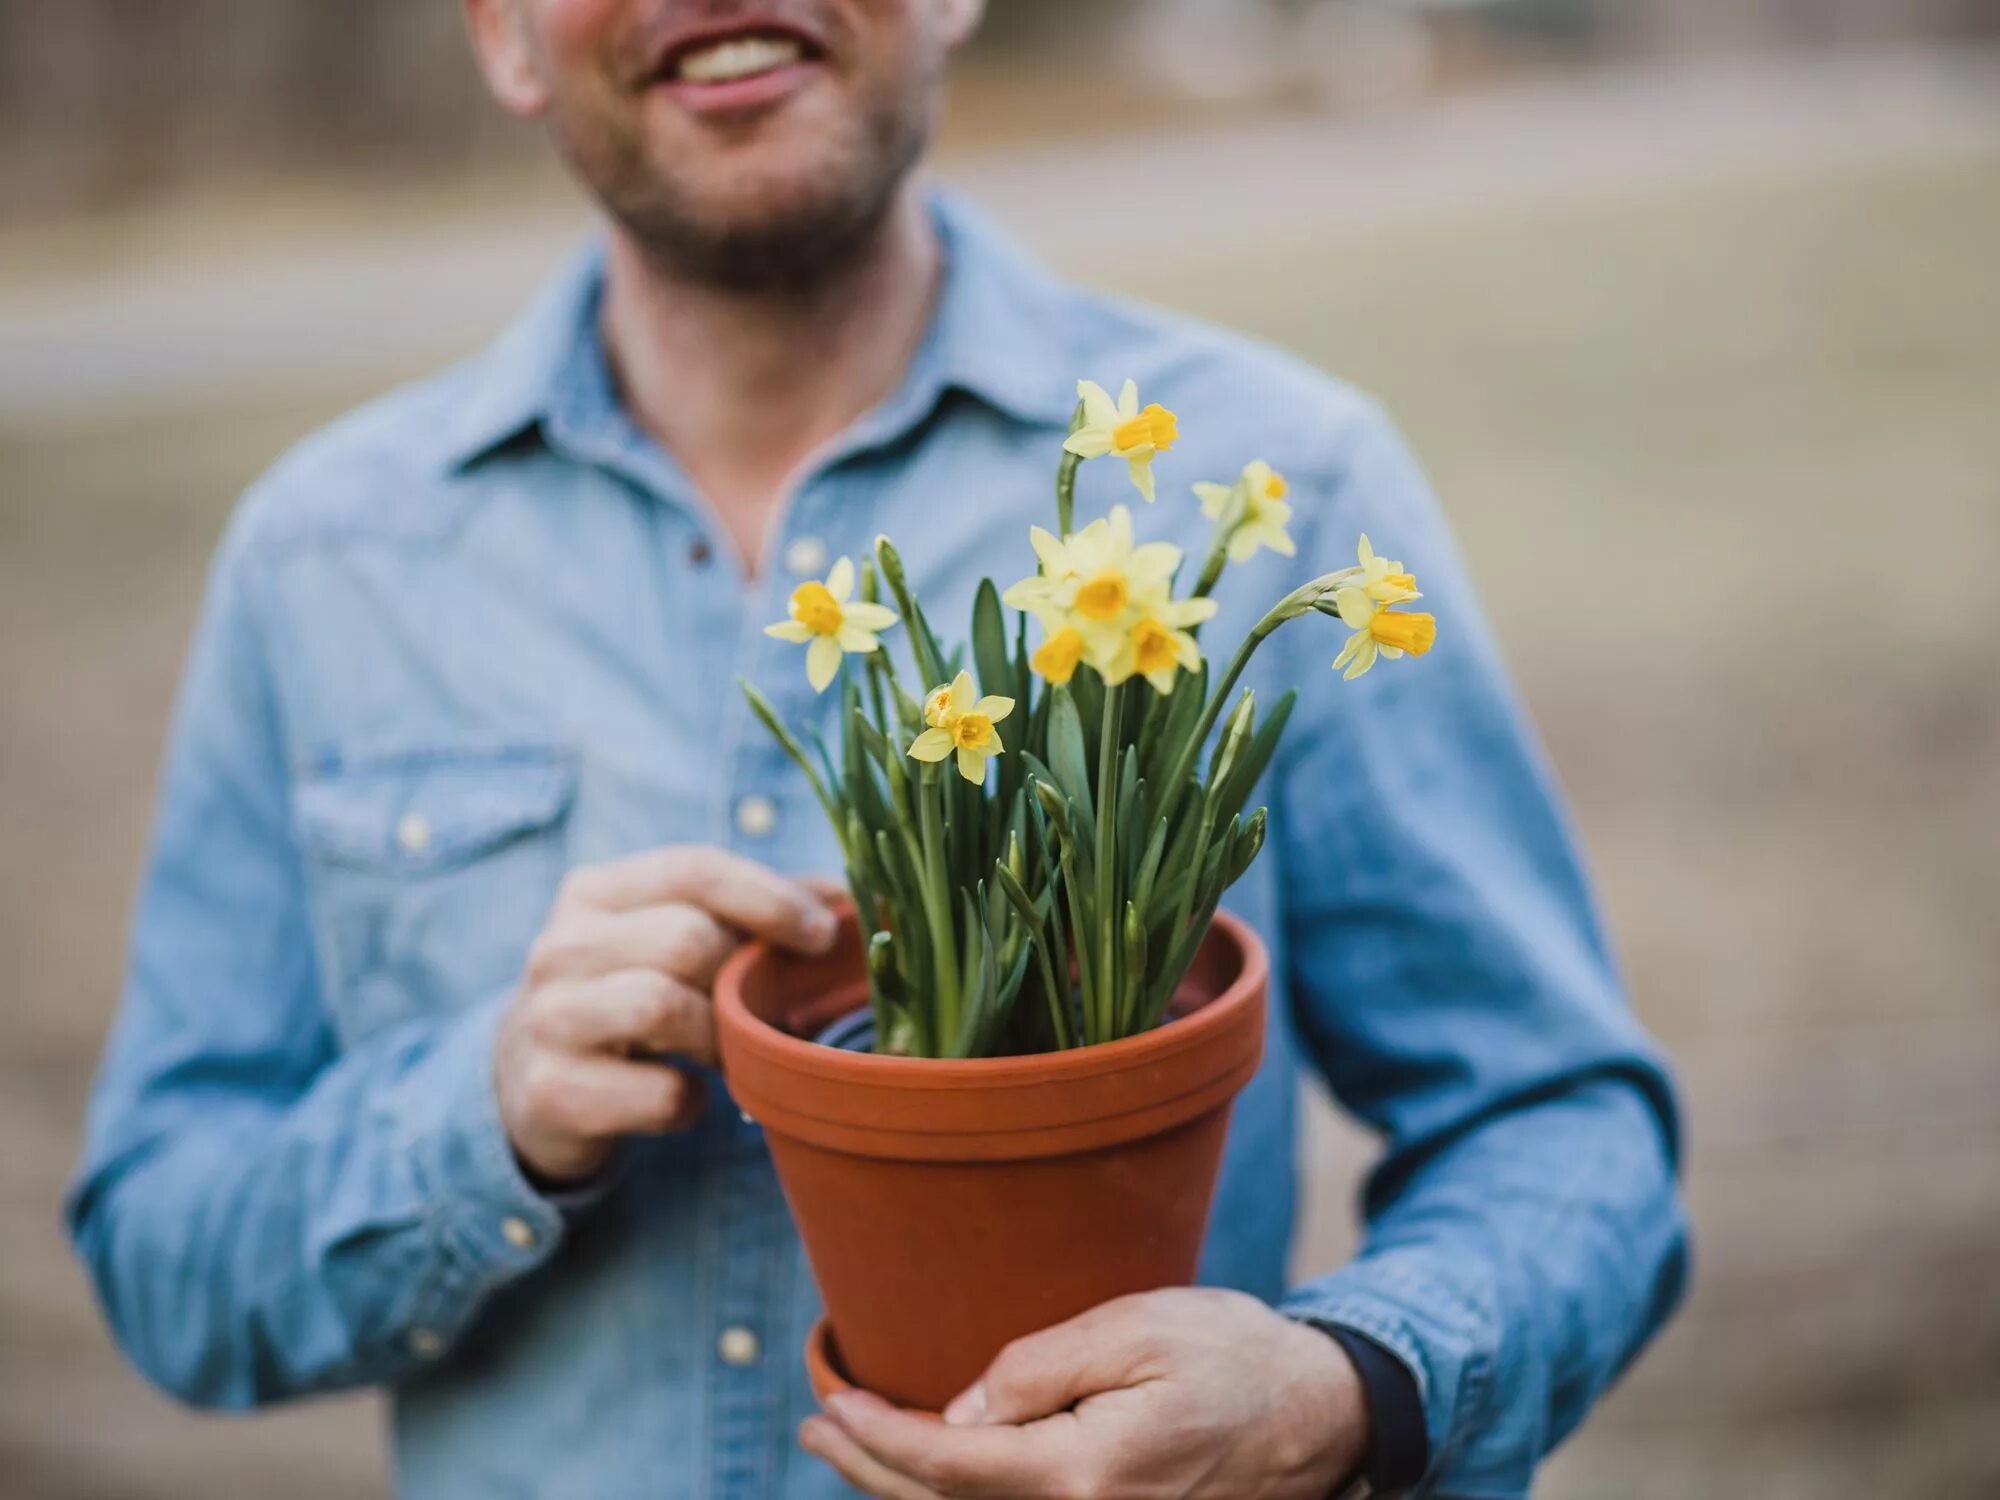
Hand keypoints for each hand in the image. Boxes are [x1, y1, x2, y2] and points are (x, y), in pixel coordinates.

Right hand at [495, 845, 836, 1182]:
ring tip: (725, 1054)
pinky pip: (657, 1093)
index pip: (692, 869)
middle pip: (684, 939)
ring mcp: (547, 1020)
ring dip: (718, 1040)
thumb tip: (846, 898)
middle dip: (740, 980)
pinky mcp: (552, 1093)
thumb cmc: (628, 998)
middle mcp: (559, 947)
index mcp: (594, 892)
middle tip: (764, 1013)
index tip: (822, 934)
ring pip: (662, 1006)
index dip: (769, 897)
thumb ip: (753, 912)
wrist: (530, 1087)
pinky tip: (684, 1099)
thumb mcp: (671, 940)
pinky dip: (689, 1102)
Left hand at [801, 1287, 1368, 1498]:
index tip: (830, 1400)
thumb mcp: (1136, 1328)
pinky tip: (932, 1477)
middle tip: (816, 1427)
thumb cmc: (1233, 1355)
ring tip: (851, 1449)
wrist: (1320, 1416)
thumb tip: (958, 1411)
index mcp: (1085, 1475)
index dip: (878, 1436)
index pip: (949, 1463)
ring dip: (905, 1493)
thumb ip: (1039, 1369)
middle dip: (872, 1471)